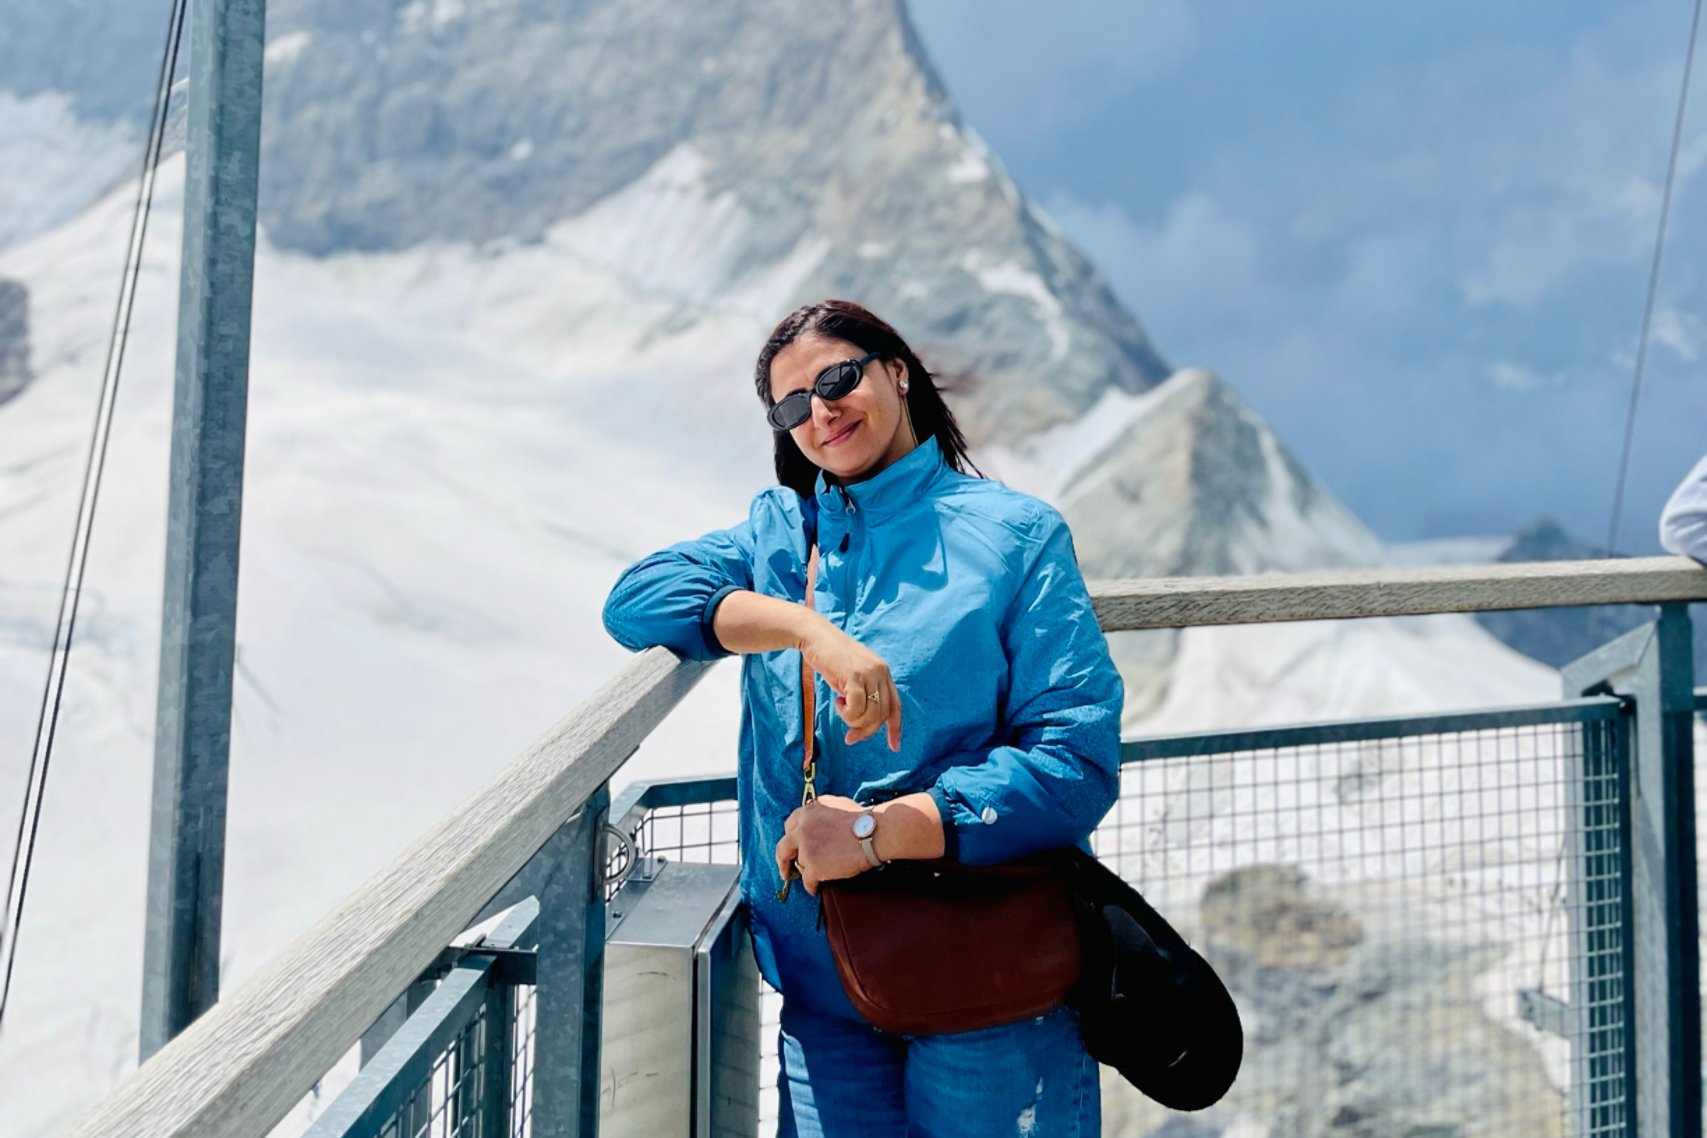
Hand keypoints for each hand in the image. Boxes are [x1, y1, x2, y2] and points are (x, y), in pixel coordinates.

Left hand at [774, 796, 871, 895]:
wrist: (874, 833)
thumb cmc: (863, 819)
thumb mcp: (836, 805)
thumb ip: (821, 813)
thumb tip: (817, 822)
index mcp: (808, 811)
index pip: (790, 825)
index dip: (791, 838)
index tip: (792, 847)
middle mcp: (802, 828)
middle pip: (784, 847)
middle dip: (783, 859)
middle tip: (786, 869)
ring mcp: (806, 848)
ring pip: (800, 864)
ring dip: (806, 870)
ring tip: (814, 876)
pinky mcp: (813, 866)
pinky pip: (807, 880)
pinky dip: (811, 886)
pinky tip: (815, 889)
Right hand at [799, 625, 902, 749]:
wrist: (815, 637)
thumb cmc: (830, 659)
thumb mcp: (853, 677)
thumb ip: (864, 694)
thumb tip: (864, 725)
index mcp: (883, 673)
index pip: (895, 706)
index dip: (895, 728)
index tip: (894, 747)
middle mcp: (881, 672)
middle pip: (882, 716)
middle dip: (865, 731)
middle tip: (850, 738)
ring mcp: (869, 673)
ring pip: (870, 715)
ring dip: (853, 721)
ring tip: (840, 708)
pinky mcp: (855, 676)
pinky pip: (856, 708)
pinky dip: (846, 714)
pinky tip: (838, 702)